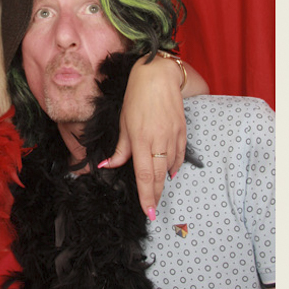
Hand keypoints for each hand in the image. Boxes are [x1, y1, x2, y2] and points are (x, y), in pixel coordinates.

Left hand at [96, 55, 185, 215]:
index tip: (147, 212)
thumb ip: (120, 149)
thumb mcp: (123, 123)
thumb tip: (106, 166)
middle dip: (155, 196)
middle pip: (158, 177)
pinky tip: (170, 174)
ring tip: (158, 193)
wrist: (158, 76)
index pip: (144, 176)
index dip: (146, 196)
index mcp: (141, 140)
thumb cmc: (136, 97)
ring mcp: (172, 137)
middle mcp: (158, 141)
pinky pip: (179, 156)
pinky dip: (174, 167)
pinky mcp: (182, 131)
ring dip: (164, 183)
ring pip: (169, 168)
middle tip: (153, 210)